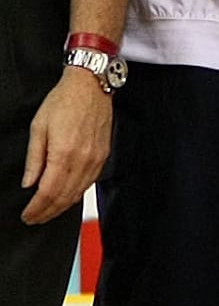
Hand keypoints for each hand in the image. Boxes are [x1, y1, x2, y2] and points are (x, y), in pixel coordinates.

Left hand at [22, 69, 108, 223]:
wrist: (90, 87)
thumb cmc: (64, 101)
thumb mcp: (38, 127)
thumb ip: (34, 158)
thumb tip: (29, 182)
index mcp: (64, 153)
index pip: (48, 191)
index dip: (36, 208)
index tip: (27, 215)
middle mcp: (83, 159)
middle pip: (64, 197)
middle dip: (47, 212)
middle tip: (34, 219)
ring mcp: (96, 159)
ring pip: (78, 193)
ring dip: (62, 206)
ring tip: (48, 212)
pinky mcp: (103, 156)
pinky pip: (89, 183)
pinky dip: (76, 194)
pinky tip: (67, 196)